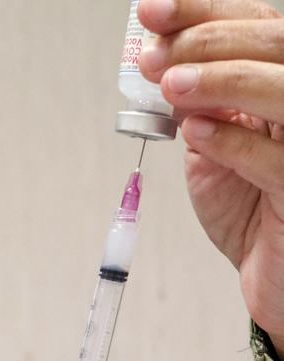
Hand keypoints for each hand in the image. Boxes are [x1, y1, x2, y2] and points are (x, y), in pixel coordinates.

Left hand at [137, 0, 283, 352]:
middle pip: (278, 44)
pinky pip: (279, 158)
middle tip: (157, 58)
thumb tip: (161, 59)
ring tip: (172, 87)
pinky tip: (197, 133)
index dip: (204, 10)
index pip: (257, 23)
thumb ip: (196, 103)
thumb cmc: (247, 206)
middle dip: (208, 42)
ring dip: (223, 80)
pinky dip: (233, 140)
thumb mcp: (211, 144)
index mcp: (282, 83)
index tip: (152, 11)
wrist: (271, 272)